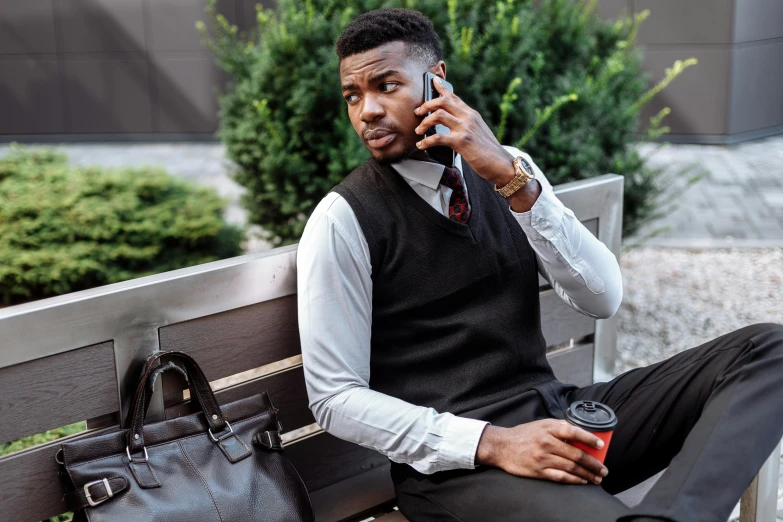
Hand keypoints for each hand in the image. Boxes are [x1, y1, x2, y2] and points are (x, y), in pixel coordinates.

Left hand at [413, 77, 513, 184]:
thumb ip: (467, 125)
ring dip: (424, 122)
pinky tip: (421, 145)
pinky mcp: (462, 141)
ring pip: (438, 115)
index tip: (433, 80)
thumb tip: (454, 125)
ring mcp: (465, 128)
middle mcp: (468, 117)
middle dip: (426, 105)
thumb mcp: (479, 132)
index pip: (454, 97)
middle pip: (443, 101)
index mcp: (472, 114)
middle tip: (418, 112)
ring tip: (418, 130)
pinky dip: (426, 141)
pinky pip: (438, 137)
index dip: (442, 88)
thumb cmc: (490, 152)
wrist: (502, 164)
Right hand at [475, 420, 608, 484]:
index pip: (574, 432)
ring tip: (597, 477)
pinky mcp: (538, 471)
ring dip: (587, 474)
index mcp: (549, 429)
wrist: (502, 446)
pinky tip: (582, 481)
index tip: (601, 445)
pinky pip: (560, 477)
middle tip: (603, 469)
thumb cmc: (523, 434)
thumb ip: (558, 425)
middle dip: (593, 463)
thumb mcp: (540, 424)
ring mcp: (543, 458)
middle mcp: (546, 443)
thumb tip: (577, 429)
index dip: (589, 439)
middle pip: (576, 455)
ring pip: (571, 468)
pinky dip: (574, 480)